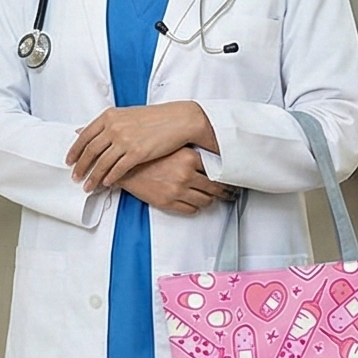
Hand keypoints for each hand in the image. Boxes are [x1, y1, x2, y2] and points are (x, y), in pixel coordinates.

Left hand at [67, 102, 219, 192]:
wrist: (178, 119)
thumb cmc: (155, 117)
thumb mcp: (126, 114)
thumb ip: (106, 124)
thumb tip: (84, 131)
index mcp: (110, 116)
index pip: (85, 136)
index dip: (74, 151)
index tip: (69, 161)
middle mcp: (114, 127)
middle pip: (90, 151)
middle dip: (80, 167)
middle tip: (75, 177)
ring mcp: (125, 140)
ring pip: (102, 163)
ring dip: (93, 177)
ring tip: (88, 186)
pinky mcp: (137, 153)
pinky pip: (118, 169)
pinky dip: (110, 178)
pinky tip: (107, 184)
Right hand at [117, 148, 237, 215]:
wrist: (125, 167)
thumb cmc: (149, 155)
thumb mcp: (174, 148)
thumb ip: (194, 154)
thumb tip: (217, 161)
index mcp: (189, 157)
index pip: (218, 172)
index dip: (227, 178)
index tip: (233, 182)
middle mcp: (185, 174)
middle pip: (215, 189)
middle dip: (225, 192)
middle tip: (230, 193)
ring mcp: (177, 190)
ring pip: (205, 201)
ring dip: (209, 200)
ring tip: (212, 197)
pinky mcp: (168, 203)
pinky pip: (192, 209)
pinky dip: (195, 206)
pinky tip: (194, 201)